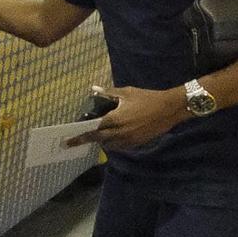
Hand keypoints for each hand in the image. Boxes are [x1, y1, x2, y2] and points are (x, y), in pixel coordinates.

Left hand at [69, 84, 188, 148]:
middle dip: (85, 141)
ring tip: (96, 136)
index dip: (80, 135)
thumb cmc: (147, 98)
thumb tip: (93, 89)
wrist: (170, 108)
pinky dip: (114, 143)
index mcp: (115, 119)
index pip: (93, 130)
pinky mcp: (137, 143)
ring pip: (109, 145)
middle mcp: (120, 132)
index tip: (67, 141)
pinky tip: (112, 137)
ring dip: (102, 142)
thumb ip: (108, 92)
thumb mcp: (127, 93)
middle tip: (73, 143)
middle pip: (98, 140)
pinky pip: (121, 147)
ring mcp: (129, 140)